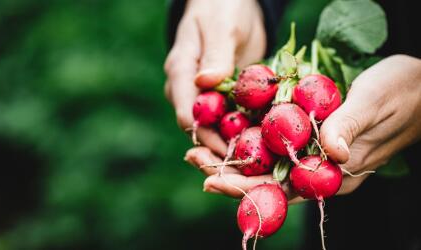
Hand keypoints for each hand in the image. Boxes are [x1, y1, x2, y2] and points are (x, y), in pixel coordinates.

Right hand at [164, 0, 266, 155]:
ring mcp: (206, 95)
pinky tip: (265, 143)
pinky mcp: (224, 97)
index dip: (206, 136)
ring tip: (259, 163)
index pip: (188, 114)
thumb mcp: (221, 26)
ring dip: (235, 145)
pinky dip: (246, 131)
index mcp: (181, 73)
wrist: (230, 4)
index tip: (229, 151)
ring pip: (216, 129)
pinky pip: (233, 119)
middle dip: (221, 150)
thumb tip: (205, 83)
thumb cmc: (222, 7)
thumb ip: (215, 54)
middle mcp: (189, 90)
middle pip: (200, 129)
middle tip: (248, 168)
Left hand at [189, 55, 420, 203]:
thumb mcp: (375, 103)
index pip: (282, 188)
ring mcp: (315, 154)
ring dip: (232, 159)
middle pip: (266, 179)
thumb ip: (349, 127)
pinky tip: (227, 135)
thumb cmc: (402, 92)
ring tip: (197, 151)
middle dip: (227, 174)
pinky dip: (249, 142)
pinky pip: (276, 144)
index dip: (245, 187)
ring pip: (267, 163)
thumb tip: (330, 155)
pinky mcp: (312, 136)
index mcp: (335, 173)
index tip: (212, 181)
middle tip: (192, 160)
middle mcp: (320, 170)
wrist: (418, 85)